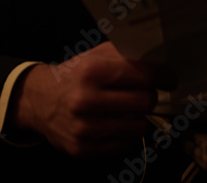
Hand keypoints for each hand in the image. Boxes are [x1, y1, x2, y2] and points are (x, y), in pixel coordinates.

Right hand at [10, 41, 156, 157]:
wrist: (38, 100)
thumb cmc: (74, 75)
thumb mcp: (94, 56)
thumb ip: (125, 56)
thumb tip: (161, 62)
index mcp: (91, 71)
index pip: (143, 75)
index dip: (162, 76)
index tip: (168, 78)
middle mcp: (86, 100)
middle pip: (144, 102)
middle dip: (149, 97)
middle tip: (145, 94)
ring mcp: (84, 128)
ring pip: (138, 127)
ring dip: (139, 118)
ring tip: (129, 110)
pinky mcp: (83, 149)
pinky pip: (125, 146)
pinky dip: (126, 135)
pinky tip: (116, 124)